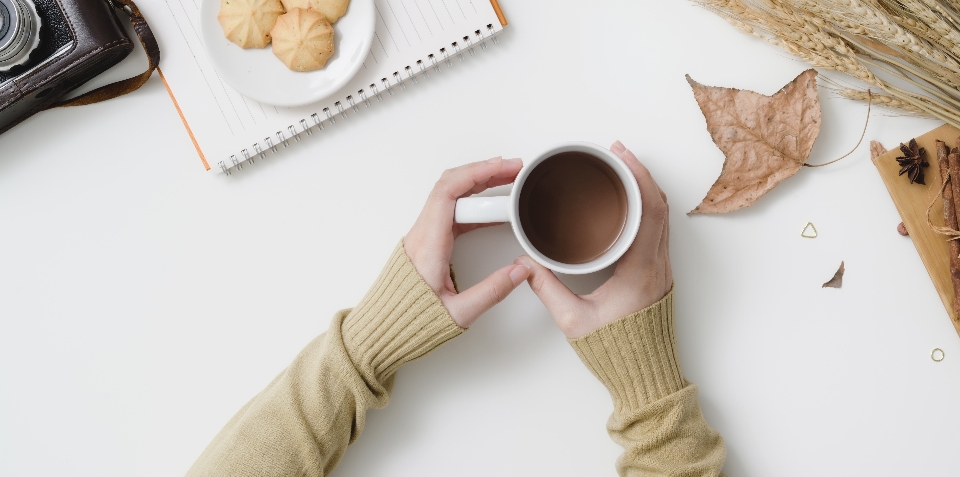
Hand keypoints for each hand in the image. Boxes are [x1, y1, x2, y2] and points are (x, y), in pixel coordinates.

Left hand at [405, 157, 530, 327]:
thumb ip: (491, 292)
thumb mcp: (458, 313)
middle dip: (484, 171)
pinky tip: (495, 209)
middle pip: (451, 185)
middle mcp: (423, 233)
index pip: (448, 192)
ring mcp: (424, 235)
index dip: (476, 172)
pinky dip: (474, 203)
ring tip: (509, 182)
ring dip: (479, 184)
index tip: (502, 166)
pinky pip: (452, 212)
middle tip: (514, 170)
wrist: (383, 329)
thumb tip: (520, 271)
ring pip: (452, 196)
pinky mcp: (428, 241)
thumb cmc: (410, 322)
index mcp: (428, 243)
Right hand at [517, 141, 671, 338]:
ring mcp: (662, 269)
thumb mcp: (574, 321)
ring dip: (644, 189)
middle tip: (616, 154)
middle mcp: (658, 265)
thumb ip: (548, 289)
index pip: (649, 210)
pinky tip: (628, 203)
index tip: (620, 156)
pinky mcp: (658, 274)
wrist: (645, 376)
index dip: (638, 176)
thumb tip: (527, 264)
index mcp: (641, 270)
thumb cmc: (617, 352)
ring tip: (621, 171)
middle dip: (639, 173)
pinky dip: (646, 208)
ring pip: (662, 216)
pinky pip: (658, 230)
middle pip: (660, 205)